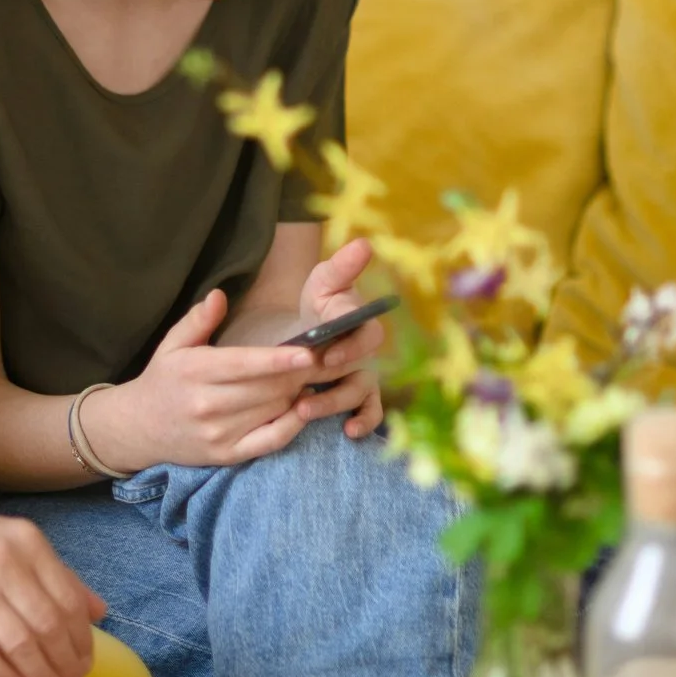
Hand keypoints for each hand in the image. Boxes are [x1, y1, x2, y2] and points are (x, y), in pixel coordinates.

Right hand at [0, 486, 106, 676]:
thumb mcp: (5, 538)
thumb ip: (53, 572)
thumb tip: (99, 611)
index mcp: (24, 540)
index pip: (66, 599)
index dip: (81, 641)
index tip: (86, 668)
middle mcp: (0, 559)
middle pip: (46, 625)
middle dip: (66, 667)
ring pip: (18, 643)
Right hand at [87, 289, 323, 469]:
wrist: (138, 429)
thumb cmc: (163, 381)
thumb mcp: (172, 345)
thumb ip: (197, 320)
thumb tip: (219, 295)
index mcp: (195, 371)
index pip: (244, 365)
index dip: (278, 360)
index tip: (308, 352)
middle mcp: (207, 404)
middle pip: (266, 388)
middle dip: (298, 374)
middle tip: (323, 357)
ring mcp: (218, 433)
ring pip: (273, 410)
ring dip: (298, 393)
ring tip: (313, 377)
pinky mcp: (228, 455)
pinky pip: (270, 440)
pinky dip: (293, 425)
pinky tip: (303, 408)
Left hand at [297, 238, 385, 439]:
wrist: (310, 325)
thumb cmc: (320, 301)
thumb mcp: (325, 281)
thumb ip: (342, 267)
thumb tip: (365, 243)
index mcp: (361, 324)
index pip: (366, 337)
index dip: (350, 349)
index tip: (325, 359)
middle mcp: (366, 352)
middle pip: (360, 373)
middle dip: (333, 388)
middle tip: (306, 399)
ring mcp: (362, 375)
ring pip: (358, 395)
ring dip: (334, 406)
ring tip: (305, 413)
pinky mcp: (356, 395)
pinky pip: (369, 411)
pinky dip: (364, 422)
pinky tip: (349, 433)